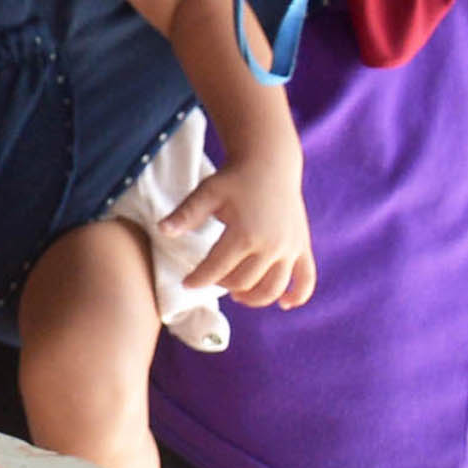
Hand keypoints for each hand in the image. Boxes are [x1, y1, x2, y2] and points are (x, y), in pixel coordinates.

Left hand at [165, 151, 316, 309]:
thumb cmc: (235, 179)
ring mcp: (290, 248)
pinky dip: (298, 296)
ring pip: (273, 288)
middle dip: (223, 285)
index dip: (199, 279)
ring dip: (255, 298)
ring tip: (238, 294)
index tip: (187, 283)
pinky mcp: (303, 247)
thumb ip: (186, 214)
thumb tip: (162, 230)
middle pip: (244, 282)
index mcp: (245, 234)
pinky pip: (306, 279)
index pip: (217, 269)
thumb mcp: (207, 192)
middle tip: (212, 280)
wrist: (270, 163)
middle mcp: (271, 246)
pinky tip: (284, 304)